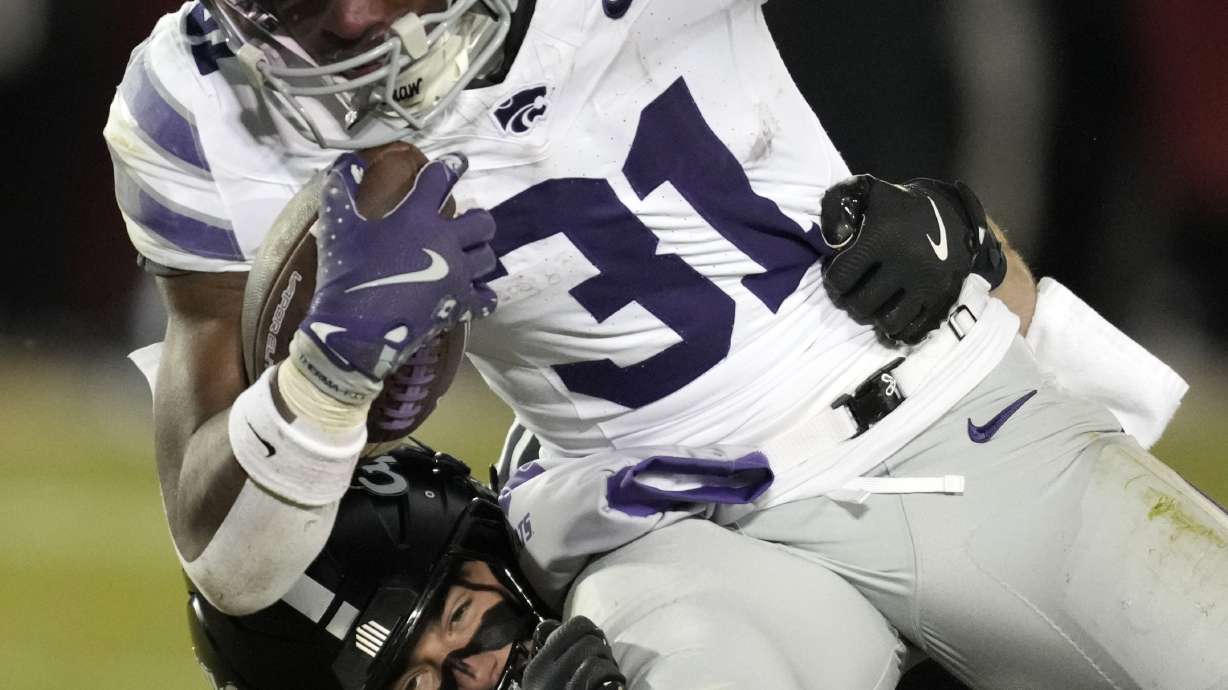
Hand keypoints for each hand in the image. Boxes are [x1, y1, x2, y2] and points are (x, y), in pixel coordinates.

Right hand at [291, 152, 496, 402]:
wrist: (355, 328)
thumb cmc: (346, 273)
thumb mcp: (338, 227)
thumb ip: (341, 190)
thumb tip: (347, 160)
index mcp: (417, 218)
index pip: (440, 181)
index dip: (450, 167)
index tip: (459, 161)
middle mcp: (445, 242)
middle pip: (482, 221)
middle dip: (478, 218)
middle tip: (469, 222)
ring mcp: (456, 275)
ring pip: (488, 258)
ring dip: (482, 254)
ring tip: (471, 255)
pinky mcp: (458, 305)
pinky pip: (486, 298)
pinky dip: (484, 295)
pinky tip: (477, 293)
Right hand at [522, 617, 625, 689]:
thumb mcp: (540, 681)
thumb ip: (548, 655)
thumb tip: (555, 624)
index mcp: (536, 667)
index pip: (573, 626)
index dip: (590, 629)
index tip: (594, 639)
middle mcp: (546, 675)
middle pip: (588, 639)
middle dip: (602, 648)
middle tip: (604, 659)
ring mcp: (563, 687)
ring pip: (595, 654)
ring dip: (609, 663)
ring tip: (609, 673)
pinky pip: (601, 673)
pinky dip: (613, 676)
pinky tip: (614, 685)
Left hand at [819, 174, 1005, 344]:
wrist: (952, 213)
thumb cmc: (900, 207)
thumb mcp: (868, 192)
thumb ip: (837, 204)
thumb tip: (828, 239)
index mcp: (882, 238)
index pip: (841, 278)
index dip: (834, 281)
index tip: (838, 276)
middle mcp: (906, 264)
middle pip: (862, 305)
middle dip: (851, 302)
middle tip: (852, 294)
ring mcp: (927, 284)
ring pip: (888, 322)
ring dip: (875, 317)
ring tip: (874, 304)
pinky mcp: (944, 298)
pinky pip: (916, 330)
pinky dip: (900, 329)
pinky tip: (893, 317)